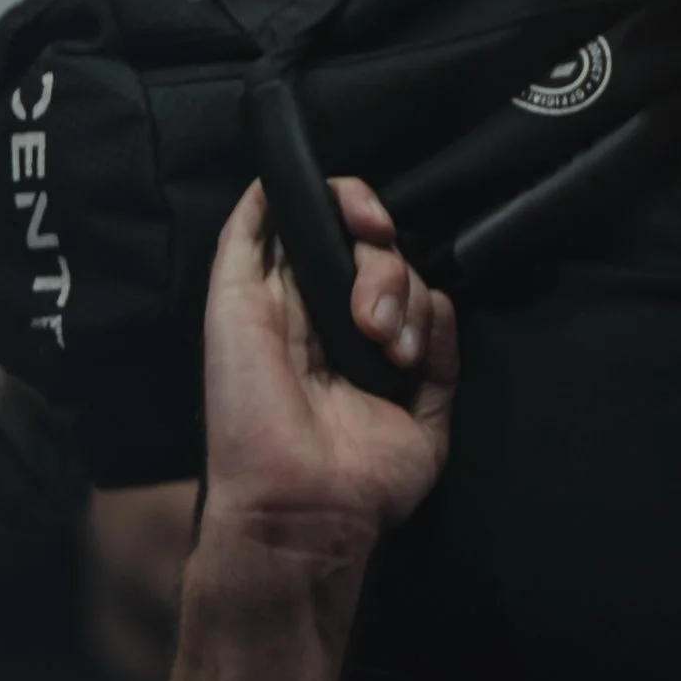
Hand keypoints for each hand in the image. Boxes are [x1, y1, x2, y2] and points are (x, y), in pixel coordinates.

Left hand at [199, 177, 456, 557]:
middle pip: (383, 252)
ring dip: (405, 306)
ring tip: (385, 351)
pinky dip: (438, 331)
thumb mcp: (229, 313)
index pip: (334, 228)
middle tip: (365, 316)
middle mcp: (342, 322)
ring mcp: (389, 355)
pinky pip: (451, 333)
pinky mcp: (429, 391)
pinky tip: (410, 358)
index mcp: (294, 301)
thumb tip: (271, 181)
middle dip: (381, 268)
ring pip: (421, 286)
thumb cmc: (251, 409)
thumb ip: (245, 243)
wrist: (295, 499)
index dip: (355, 208)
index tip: (367, 219)